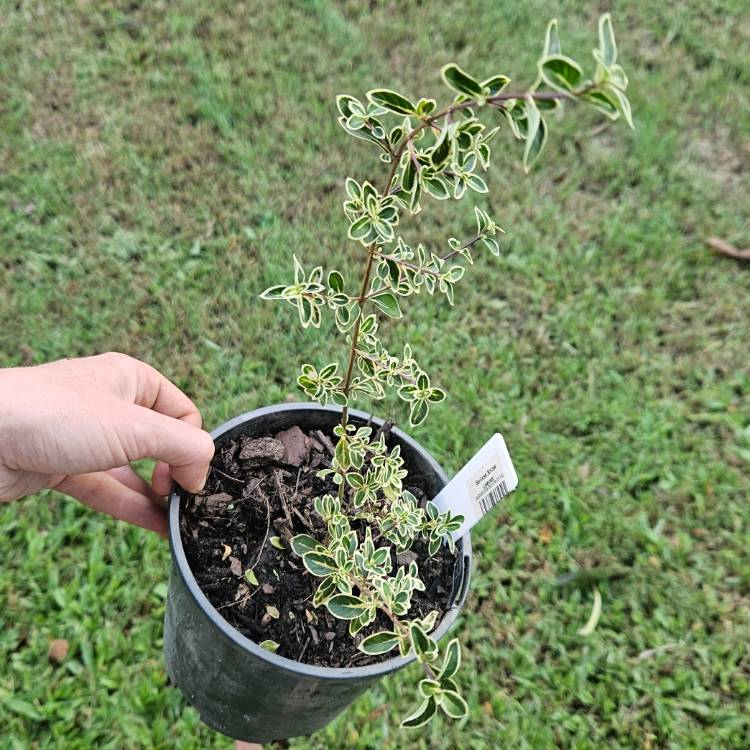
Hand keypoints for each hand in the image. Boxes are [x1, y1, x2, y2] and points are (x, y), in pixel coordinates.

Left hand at [0, 353, 214, 533]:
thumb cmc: (53, 415)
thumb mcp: (135, 427)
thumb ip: (184, 446)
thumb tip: (203, 473)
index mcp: (131, 380)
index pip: (183, 414)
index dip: (192, 446)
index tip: (187, 477)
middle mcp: (111, 405)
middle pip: (160, 443)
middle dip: (176, 473)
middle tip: (181, 500)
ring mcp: (84, 438)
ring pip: (134, 471)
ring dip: (157, 497)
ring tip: (179, 526)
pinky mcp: (61, 468)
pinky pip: (107, 489)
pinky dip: (132, 507)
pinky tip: (156, 528)